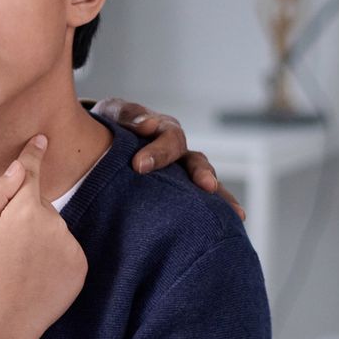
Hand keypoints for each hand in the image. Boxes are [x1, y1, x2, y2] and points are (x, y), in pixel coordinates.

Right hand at [0, 135, 88, 338]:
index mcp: (25, 210)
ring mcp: (70, 245)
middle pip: (40, 206)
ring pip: (55, 229)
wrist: (4, 321)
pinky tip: (38, 277)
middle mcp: (54, 223)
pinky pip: (68, 251)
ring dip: (42, 240)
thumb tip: (18, 165)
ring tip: (21, 267)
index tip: (41, 138)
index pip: (31, 172)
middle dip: (26, 217)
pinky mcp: (81, 265)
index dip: (33, 154)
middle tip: (6, 248)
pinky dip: (56, 259)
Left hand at [94, 99, 245, 219]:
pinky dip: (215, 210)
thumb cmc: (112, 126)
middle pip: (195, 160)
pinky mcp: (178, 191)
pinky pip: (198, 201)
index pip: (169, 138)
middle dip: (202, 173)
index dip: (159, 151)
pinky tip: (232, 224)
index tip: (139, 166)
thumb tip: (148, 125)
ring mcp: (181, 172)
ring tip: (235, 213)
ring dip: (220, 196)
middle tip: (207, 186)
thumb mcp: (114, 114)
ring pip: (204, 181)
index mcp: (163, 130)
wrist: (103, 139)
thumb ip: (128, 117)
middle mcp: (178, 151)